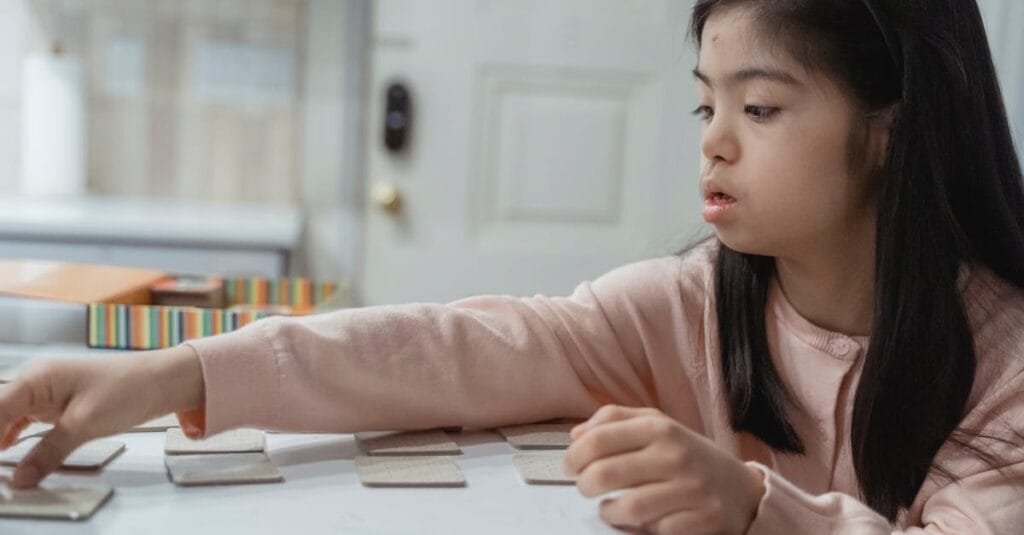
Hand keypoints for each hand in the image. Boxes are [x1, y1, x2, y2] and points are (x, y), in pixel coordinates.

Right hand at [0, 345, 203, 487]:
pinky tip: (9, 454)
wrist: (164, 379)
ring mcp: (46, 392)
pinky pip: (24, 421)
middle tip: (1, 468)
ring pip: (6, 418)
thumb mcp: (85, 424)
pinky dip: (14, 437)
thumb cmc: (130, 388)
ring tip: (4, 465)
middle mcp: (36, 381)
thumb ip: (48, 451)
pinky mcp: (57, 404)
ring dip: (0, 439)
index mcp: (37, 378)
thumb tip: (21, 477)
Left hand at [563, 405, 765, 534]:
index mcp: (660, 428)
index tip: (569, 467)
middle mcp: (675, 455)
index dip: (573, 456)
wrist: (742, 490)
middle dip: (584, 485)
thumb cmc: (687, 456)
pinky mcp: (702, 520)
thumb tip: (576, 435)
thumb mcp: (657, 426)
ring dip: (609, 512)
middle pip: (605, 474)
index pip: (598, 440)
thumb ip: (615, 421)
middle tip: (585, 488)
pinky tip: (644, 521)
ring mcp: (691, 490)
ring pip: (627, 508)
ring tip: (610, 507)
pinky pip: (656, 531)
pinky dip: (642, 530)